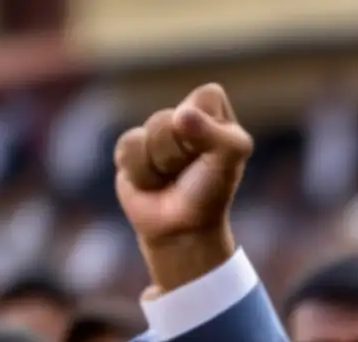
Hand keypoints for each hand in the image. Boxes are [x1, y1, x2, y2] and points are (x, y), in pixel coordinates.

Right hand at [114, 83, 253, 293]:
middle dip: (180, 152)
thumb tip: (181, 116)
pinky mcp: (130, 147)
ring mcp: (155, 130)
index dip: (207, 126)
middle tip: (190, 170)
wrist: (180, 229)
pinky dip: (142, 173)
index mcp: (214, 110)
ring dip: (161, 165)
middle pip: (169, 118)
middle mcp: (184, 115)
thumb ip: (219, 137)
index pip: (207, 96)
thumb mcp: (229, 162)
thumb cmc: (210, 192)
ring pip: (148, 132)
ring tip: (170, 176)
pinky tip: (152, 181)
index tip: (213, 152)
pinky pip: (129, 147)